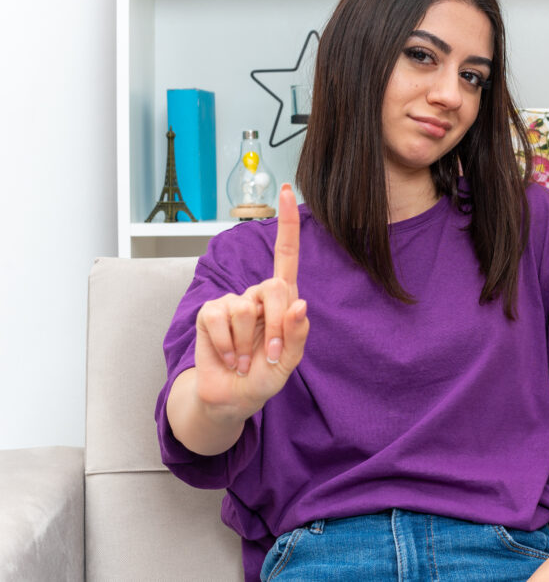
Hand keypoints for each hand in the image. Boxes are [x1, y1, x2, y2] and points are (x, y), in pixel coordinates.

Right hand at [193, 184, 308, 421]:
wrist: (232, 397)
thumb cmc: (263, 374)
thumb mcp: (288, 361)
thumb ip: (297, 335)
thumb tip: (300, 304)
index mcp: (281, 300)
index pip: (286, 255)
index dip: (288, 224)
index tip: (287, 191)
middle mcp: (257, 295)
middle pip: (274, 288)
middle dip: (277, 325)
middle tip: (269, 354)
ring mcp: (231, 303)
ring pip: (246, 309)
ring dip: (248, 343)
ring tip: (246, 359)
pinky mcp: (209, 313)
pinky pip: (220, 320)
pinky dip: (228, 346)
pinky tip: (230, 358)